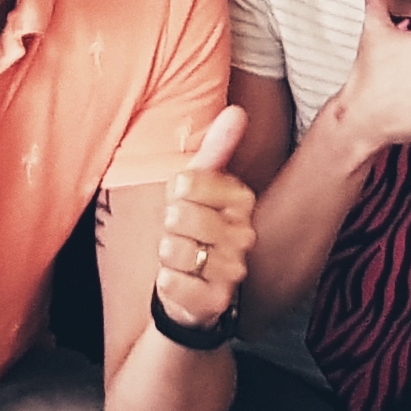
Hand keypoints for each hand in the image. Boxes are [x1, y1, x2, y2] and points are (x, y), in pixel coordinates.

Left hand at [154, 108, 254, 330]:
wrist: (191, 289)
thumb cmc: (192, 229)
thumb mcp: (198, 187)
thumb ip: (217, 149)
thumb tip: (237, 110)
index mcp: (241, 200)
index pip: (189, 182)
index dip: (175, 193)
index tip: (183, 202)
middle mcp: (245, 233)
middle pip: (179, 215)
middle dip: (168, 226)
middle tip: (180, 234)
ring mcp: (234, 268)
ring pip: (174, 249)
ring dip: (166, 255)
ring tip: (181, 257)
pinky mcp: (217, 300)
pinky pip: (171, 281)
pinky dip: (166, 280)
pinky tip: (179, 280)